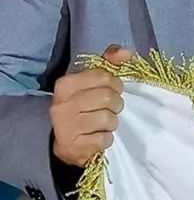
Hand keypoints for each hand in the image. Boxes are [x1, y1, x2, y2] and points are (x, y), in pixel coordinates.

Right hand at [49, 45, 130, 166]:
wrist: (70, 141)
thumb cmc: (87, 106)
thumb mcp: (95, 81)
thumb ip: (110, 62)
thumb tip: (126, 53)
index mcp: (66, 84)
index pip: (105, 77)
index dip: (116, 84)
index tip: (114, 91)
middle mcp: (61, 104)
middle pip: (108, 98)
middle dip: (117, 105)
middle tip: (111, 109)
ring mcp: (65, 126)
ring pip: (108, 119)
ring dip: (112, 123)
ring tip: (104, 124)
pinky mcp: (72, 146)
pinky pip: (104, 139)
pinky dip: (107, 139)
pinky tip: (99, 137)